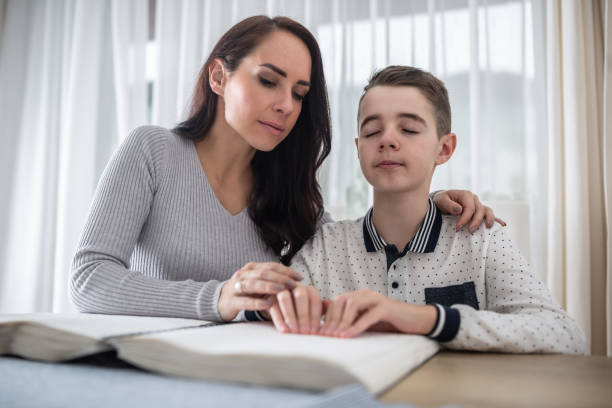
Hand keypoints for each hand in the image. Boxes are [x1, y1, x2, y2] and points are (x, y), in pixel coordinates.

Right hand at [217, 262, 302, 320]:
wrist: (219, 301)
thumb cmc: (244, 293)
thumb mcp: (257, 284)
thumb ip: (271, 281)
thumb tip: (294, 282)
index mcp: (251, 269)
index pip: (271, 266)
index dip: (286, 270)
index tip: (299, 277)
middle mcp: (243, 275)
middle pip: (263, 273)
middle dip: (280, 278)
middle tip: (294, 284)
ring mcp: (235, 287)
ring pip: (254, 284)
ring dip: (269, 286)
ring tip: (282, 290)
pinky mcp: (231, 301)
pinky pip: (245, 301)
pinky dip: (257, 302)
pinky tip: (268, 304)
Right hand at [267, 285, 322, 334]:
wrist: (282, 305)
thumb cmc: (301, 311)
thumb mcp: (313, 310)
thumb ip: (322, 309)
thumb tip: (330, 309)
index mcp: (308, 289)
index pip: (314, 299)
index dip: (315, 316)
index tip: (314, 330)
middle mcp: (295, 286)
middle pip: (300, 296)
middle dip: (303, 315)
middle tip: (304, 332)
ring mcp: (281, 289)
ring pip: (284, 297)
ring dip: (290, 315)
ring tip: (293, 331)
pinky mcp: (269, 297)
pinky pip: (273, 306)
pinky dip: (279, 319)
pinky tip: (284, 330)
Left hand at [319, 289, 436, 337]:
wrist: (415, 321)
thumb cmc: (388, 322)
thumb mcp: (364, 321)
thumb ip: (347, 318)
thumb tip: (325, 316)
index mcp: (358, 295)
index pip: (336, 302)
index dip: (327, 317)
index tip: (320, 332)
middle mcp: (365, 293)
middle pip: (341, 301)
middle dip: (332, 319)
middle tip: (326, 336)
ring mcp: (376, 298)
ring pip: (352, 304)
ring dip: (342, 321)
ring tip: (336, 336)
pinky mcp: (386, 307)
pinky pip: (368, 315)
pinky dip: (356, 326)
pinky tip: (349, 335)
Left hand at [433, 189, 505, 231]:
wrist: (443, 201)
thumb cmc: (442, 200)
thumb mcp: (441, 200)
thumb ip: (448, 205)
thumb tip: (459, 209)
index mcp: (465, 195)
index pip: (469, 207)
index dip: (465, 218)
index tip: (458, 228)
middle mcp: (474, 199)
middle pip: (480, 210)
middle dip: (476, 221)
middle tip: (470, 231)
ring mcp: (478, 204)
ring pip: (487, 211)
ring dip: (489, 219)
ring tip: (488, 227)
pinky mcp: (480, 211)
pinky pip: (489, 214)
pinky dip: (496, 219)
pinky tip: (502, 224)